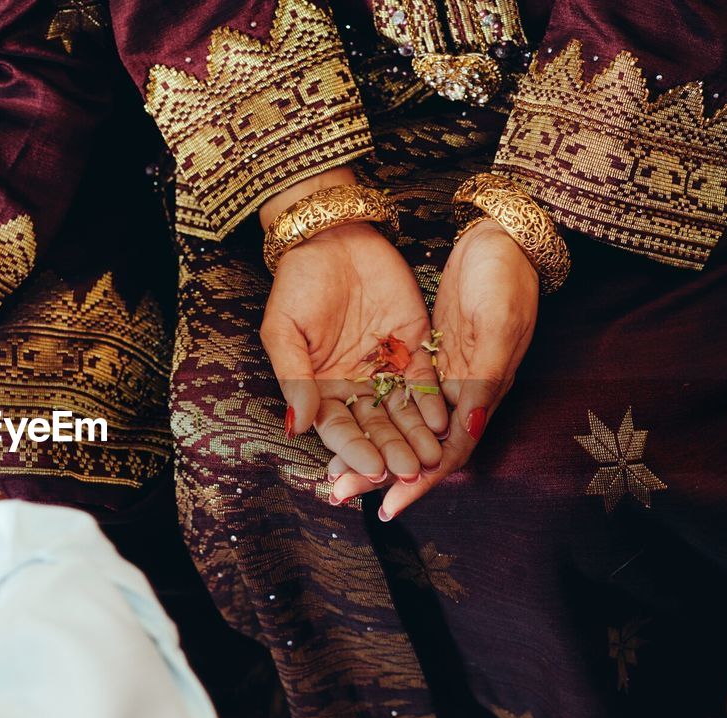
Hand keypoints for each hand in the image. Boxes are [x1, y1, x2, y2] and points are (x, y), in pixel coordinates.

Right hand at [262, 219, 448, 487]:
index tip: (372, 469)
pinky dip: (433, 400)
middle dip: (393, 450)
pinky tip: (442, 419)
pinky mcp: (413, 346)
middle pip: (376, 428)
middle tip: (409, 470)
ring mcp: (385, 369)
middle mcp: (354, 387)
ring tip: (432, 456)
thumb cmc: (297, 284)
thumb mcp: (283, 331)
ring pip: (403, 412)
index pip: (339, 430)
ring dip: (417, 435)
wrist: (330, 238)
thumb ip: (294, 379)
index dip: (356, 452)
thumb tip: (296, 427)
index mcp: (319, 389)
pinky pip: (424, 380)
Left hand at [331, 218, 538, 517]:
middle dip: (380, 471)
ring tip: (333, 468)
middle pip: (415, 445)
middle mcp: (462, 393)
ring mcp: (444, 374)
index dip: (417, 481)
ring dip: (370, 445)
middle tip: (339, 492)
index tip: (387, 508)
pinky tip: (343, 422)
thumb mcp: (496, 327)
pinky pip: (395, 392)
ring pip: (400, 423)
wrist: (502, 237)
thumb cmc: (505, 279)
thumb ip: (482, 379)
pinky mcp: (427, 353)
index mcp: (482, 394)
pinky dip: (373, 411)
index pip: (446, 452)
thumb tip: (467, 428)